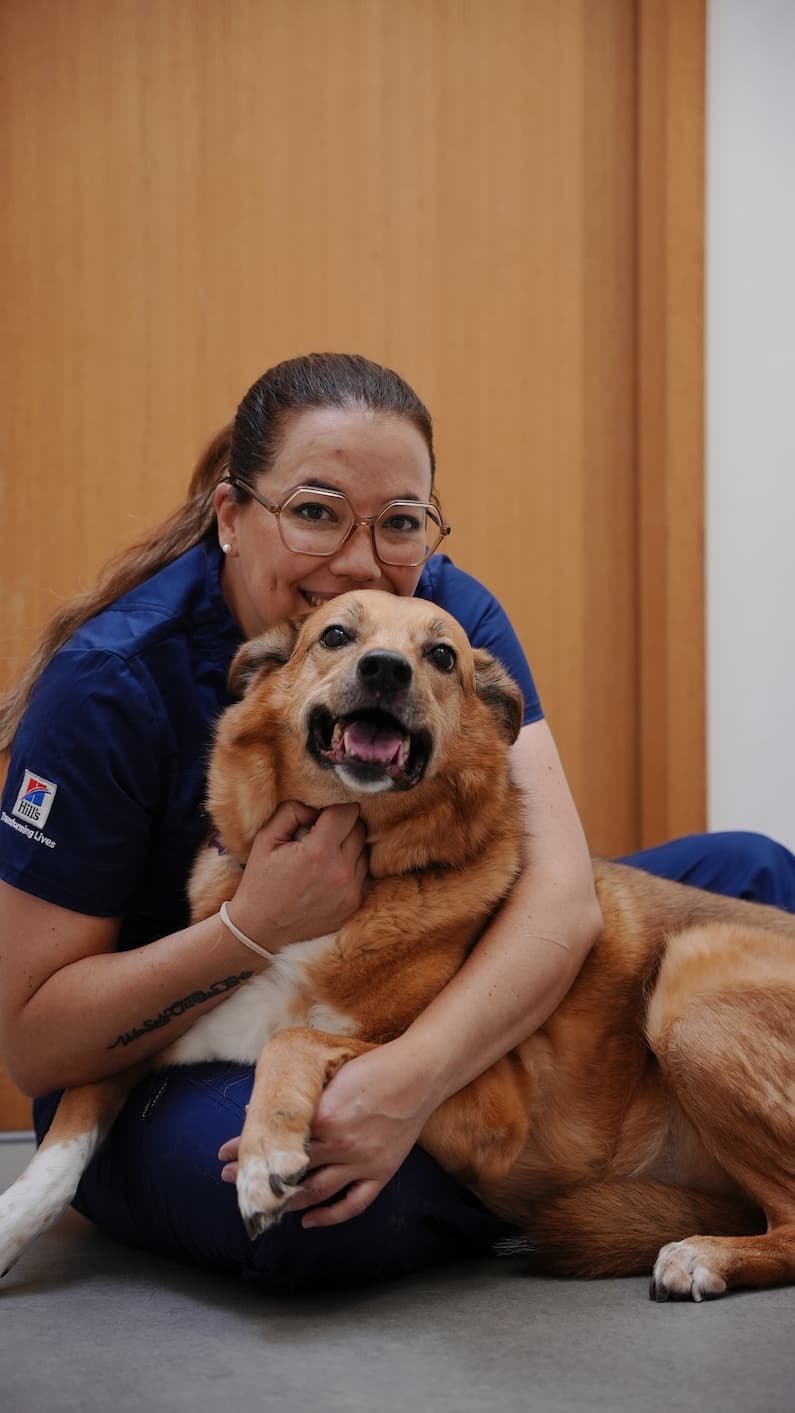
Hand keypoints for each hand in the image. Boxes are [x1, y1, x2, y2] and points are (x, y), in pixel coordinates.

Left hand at [218, 1042, 432, 1226]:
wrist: (418, 1075)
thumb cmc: (374, 1069)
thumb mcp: (331, 1076)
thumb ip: (303, 1099)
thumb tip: (264, 1110)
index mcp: (324, 1117)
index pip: (277, 1140)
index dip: (248, 1147)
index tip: (223, 1153)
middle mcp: (341, 1144)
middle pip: (290, 1169)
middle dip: (257, 1176)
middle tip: (230, 1180)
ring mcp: (361, 1162)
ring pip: (316, 1192)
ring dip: (286, 1201)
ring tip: (264, 1203)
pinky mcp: (380, 1172)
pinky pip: (353, 1204)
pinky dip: (329, 1216)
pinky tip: (308, 1220)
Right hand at [229, 800, 367, 951]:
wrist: (261, 930)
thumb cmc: (261, 882)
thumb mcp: (266, 839)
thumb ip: (291, 812)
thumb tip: (315, 806)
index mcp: (318, 852)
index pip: (346, 812)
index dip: (337, 807)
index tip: (326, 812)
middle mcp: (340, 871)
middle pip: (359, 830)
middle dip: (344, 825)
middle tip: (325, 831)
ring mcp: (350, 891)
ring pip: (364, 851)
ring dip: (350, 846)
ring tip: (326, 854)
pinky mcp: (354, 905)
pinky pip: (364, 874)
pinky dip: (352, 868)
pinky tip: (331, 872)